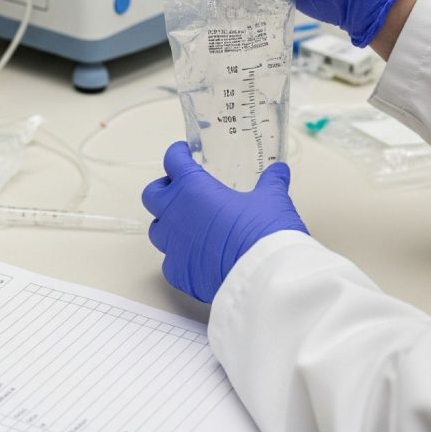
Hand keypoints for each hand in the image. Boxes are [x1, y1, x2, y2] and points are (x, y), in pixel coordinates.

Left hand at [142, 142, 307, 302]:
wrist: (265, 278)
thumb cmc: (265, 233)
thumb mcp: (272, 200)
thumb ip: (271, 182)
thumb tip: (278, 171)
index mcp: (193, 189)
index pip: (172, 160)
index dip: (178, 154)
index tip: (184, 154)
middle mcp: (175, 215)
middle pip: (152, 194)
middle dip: (164, 190)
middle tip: (182, 190)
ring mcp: (172, 246)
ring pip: (157, 229)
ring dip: (169, 224)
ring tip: (189, 225)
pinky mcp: (177, 273)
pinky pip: (170, 262)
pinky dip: (181, 258)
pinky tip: (198, 258)